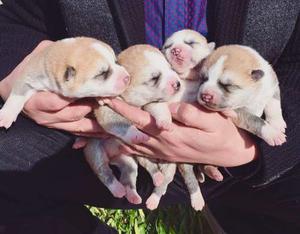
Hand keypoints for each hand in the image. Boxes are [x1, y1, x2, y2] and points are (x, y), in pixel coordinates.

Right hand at [0, 40, 105, 137]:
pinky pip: (78, 132)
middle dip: (92, 106)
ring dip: (97, 122)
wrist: (15, 93)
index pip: (57, 102)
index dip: (75, 97)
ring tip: (113, 116)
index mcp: (36, 100)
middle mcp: (45, 116)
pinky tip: (105, 132)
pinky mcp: (60, 128)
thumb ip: (51, 55)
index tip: (92, 89)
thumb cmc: (25, 75)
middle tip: (107, 97)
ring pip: (78, 126)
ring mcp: (54, 123)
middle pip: (73, 114)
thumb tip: (75, 47)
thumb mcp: (34, 62)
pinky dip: (92, 133)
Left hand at [103, 98, 257, 166]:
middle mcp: (162, 145)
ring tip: (92, 129)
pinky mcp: (164, 154)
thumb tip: (172, 106)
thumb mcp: (214, 121)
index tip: (106, 98)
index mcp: (173, 134)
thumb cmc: (223, 133)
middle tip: (90, 112)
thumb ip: (192, 114)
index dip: (124, 109)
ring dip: (112, 137)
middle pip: (130, 133)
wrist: (230, 153)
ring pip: (131, 144)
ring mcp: (162, 151)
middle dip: (110, 122)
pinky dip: (123, 148)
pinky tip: (112, 145)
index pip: (142, 119)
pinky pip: (139, 152)